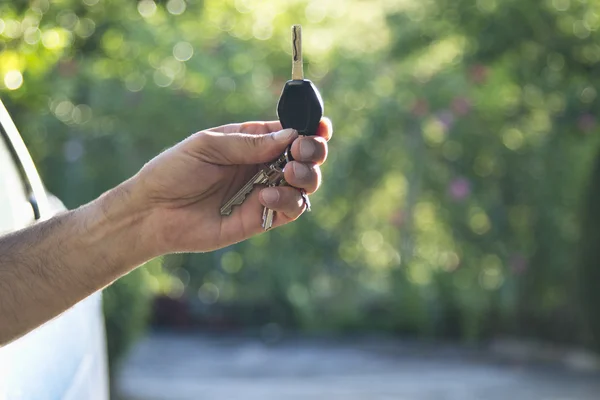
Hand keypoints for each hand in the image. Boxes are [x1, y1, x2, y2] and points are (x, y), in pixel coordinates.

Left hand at [128, 119, 331, 253]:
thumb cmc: (174, 171)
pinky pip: (291, 210)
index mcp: (253, 142)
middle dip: (313, 152)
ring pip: (305, 185)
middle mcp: (264, 166)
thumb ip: (248, 143)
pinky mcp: (261, 218)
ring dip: (306, 177)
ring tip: (288, 173)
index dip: (311, 129)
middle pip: (306, 158)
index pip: (292, 133)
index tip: (320, 127)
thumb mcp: (207, 145)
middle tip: (300, 152)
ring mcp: (265, 192)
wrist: (152, 212)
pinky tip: (266, 197)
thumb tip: (290, 136)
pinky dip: (288, 201)